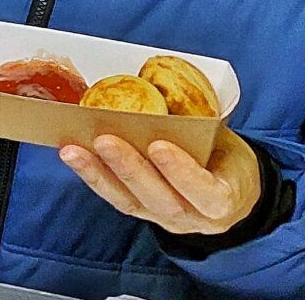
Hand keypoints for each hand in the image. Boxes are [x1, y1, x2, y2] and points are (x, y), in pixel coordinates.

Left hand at [60, 128, 261, 235]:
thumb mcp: (226, 143)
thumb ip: (201, 126)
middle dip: (129, 168)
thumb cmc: (225, 159)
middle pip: (160, 199)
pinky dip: (92, 176)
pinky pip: (116, 198)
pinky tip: (73, 156)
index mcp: (224, 200)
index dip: (183, 172)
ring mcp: (165, 219)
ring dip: (98, 173)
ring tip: (73, 150)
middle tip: (104, 139)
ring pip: (129, 201)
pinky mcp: (142, 213)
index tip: (160, 145)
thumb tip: (162, 84)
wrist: (231, 193)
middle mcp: (193, 217)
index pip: (206, 193)